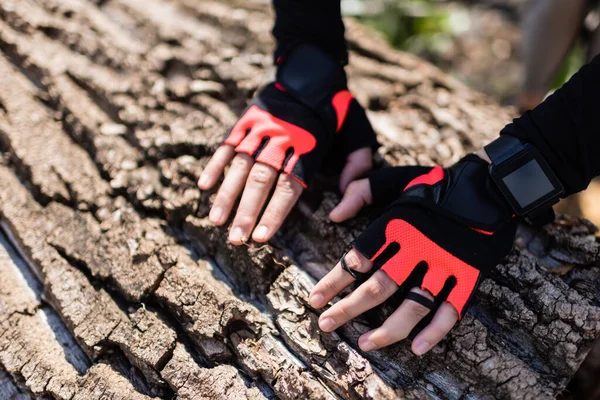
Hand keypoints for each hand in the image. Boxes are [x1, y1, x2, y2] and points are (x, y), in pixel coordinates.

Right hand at [199, 78, 377, 244]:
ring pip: (240, 166)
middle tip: (235, 239)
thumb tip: (347, 198)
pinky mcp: (246, 120)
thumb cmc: (337, 112)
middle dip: (246, 212)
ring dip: (226, 194)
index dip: (273, 213)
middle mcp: (281, 141)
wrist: (313, 72)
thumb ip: (358, 166)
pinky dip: (215, 164)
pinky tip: (204, 185)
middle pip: (261, 181)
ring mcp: (260, 130)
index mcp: (308, 150)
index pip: (288, 188)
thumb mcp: (359, 134)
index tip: (261, 238)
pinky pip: (228, 144)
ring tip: (215, 221)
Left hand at [310, 155, 516, 354]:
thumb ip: (362, 192)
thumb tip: (334, 215)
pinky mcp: (469, 275)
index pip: (357, 259)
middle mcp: (417, 247)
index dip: (334, 282)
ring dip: (388, 329)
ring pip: (413, 304)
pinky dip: (436, 330)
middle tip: (326, 326)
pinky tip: (417, 347)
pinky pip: (453, 309)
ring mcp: (445, 263)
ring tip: (365, 344)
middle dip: (349, 309)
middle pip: (379, 286)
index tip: (314, 300)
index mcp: (396, 224)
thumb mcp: (395, 179)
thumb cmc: (436, 185)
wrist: (490, 185)